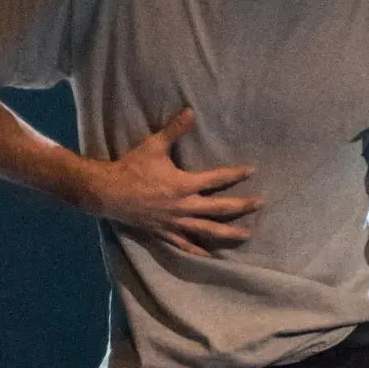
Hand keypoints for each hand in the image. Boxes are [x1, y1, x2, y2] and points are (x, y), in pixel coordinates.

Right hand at [79, 108, 260, 258]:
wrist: (108, 193)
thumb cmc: (132, 168)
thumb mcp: (153, 146)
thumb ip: (174, 130)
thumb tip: (191, 111)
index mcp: (184, 185)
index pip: (217, 179)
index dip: (235, 174)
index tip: (251, 171)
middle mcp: (184, 207)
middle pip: (219, 209)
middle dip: (241, 206)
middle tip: (260, 203)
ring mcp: (175, 223)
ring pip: (207, 231)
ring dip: (228, 233)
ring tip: (247, 235)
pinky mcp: (164, 233)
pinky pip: (186, 244)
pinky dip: (199, 250)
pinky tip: (211, 256)